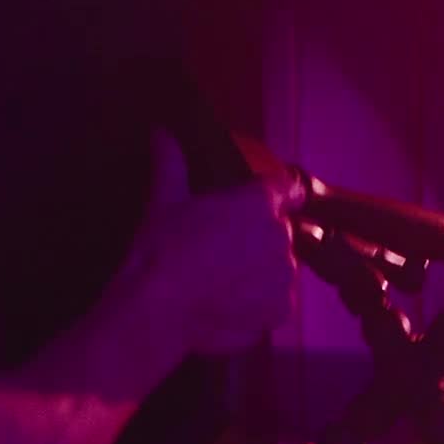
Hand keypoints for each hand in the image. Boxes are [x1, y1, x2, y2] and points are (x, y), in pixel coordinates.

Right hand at [126, 129, 298, 354]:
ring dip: (261, 272)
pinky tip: (230, 305)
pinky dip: (260, 304)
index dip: (270, 197)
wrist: (158, 312)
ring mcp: (284, 277)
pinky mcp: (282, 311)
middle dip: (257, 238)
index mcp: (260, 203)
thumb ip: (170, 163)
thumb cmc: (161, 250)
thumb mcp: (163, 202)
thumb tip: (161, 131)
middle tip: (221, 250)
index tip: (253, 207)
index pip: (286, 189)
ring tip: (224, 282)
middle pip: (279, 232)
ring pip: (279, 268)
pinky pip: (277, 303)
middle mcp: (281, 237)